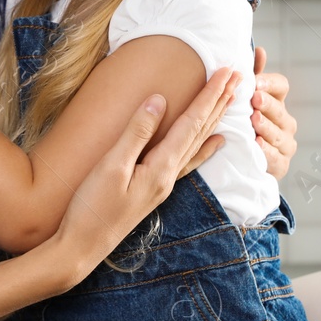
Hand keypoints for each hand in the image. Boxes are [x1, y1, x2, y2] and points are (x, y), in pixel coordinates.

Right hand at [49, 68, 239, 282]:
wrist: (80, 248)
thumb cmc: (90, 208)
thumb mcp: (111, 166)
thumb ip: (136, 133)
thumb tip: (159, 100)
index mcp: (160, 167)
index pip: (192, 123)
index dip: (209, 95)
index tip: (226, 71)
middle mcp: (169, 176)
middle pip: (201, 131)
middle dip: (220, 101)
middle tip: (240, 75)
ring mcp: (163, 184)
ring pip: (198, 144)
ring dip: (215, 118)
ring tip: (232, 99)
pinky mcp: (154, 190)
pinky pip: (189, 160)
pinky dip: (205, 147)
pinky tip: (217, 142)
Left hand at [251, 46, 297, 179]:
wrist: (240, 161)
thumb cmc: (243, 124)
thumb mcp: (244, 100)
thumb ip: (251, 76)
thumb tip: (260, 50)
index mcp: (276, 101)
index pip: (281, 86)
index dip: (270, 83)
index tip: (255, 82)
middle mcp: (285, 121)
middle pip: (279, 109)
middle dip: (267, 104)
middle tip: (255, 98)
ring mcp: (285, 144)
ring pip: (279, 134)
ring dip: (267, 127)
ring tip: (254, 120)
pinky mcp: (281, 164)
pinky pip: (276, 157)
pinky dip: (267, 151)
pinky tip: (257, 144)